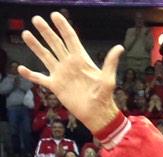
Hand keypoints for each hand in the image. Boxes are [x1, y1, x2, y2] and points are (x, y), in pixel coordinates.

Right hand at [19, 12, 122, 132]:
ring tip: (25, 34)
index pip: (70, 38)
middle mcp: (68, 64)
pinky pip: (40, 79)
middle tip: (36, 19)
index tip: (55, 15)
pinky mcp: (55, 86)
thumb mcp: (108, 78)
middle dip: (46, 31)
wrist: (97, 114)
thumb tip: (119, 48)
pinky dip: (30, 75)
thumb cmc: (104, 96)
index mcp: (80, 59)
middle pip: (55, 43)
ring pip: (45, 56)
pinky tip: (21, 69)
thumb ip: (110, 62)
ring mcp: (61, 74)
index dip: (63, 26)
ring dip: (35, 46)